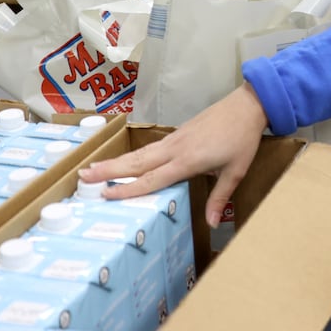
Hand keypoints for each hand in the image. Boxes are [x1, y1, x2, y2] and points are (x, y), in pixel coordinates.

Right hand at [80, 82, 269, 227]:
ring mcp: (175, 138)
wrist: (247, 106)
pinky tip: (125, 160)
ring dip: (116, 161)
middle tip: (82, 176)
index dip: (128, 189)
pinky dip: (133, 155)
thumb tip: (211, 223)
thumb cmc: (242, 140)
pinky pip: (150, 147)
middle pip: (137, 162)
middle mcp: (175, 149)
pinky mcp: (178, 132)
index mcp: (187, 161)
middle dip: (109, 170)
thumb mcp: (236, 171)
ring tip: (92, 167)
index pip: (152, 179)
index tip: (106, 195)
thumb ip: (220, 197)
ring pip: (140, 153)